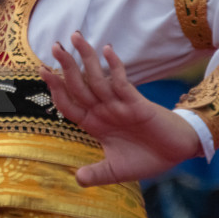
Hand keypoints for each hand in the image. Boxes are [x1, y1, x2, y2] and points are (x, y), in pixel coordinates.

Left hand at [40, 31, 201, 186]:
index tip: (42, 71)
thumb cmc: (146, 158)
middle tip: (54, 46)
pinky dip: (115, 68)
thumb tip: (77, 179)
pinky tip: (107, 51)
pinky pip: (123, 83)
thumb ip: (96, 173)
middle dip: (66, 66)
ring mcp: (119, 105)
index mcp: (95, 124)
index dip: (56, 89)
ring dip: (87, 59)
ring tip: (75, 38)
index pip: (69, 104)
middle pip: (80, 85)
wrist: (176, 154)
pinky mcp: (137, 104)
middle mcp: (104, 110)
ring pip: (98, 79)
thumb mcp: (116, 171)